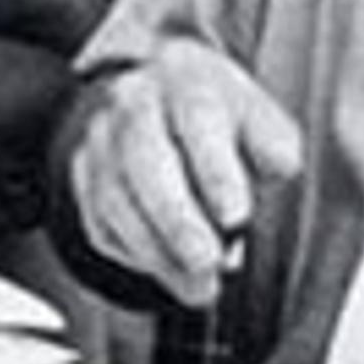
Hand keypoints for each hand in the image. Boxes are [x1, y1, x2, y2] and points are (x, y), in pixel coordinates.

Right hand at [60, 38, 305, 307]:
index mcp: (185, 78)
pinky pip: (102, 225)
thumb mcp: (257, 114)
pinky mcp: (84, 179)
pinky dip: (140, 257)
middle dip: (176, 218)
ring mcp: (101, 142)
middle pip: (143, 159)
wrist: (153, 92)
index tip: (236, 216)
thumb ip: (273, 142)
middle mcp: (133, 104)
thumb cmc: (214, 113)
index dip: (215, 170)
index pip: (197, 118)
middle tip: (208, 260)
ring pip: (116, 199)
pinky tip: (176, 276)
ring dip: (158, 251)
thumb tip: (279, 167)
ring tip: (201, 286)